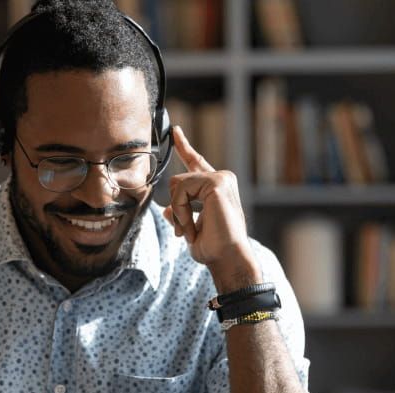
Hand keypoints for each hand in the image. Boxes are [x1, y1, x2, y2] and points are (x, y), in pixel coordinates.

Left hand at [163, 126, 260, 291]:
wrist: (227, 258)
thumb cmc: (214, 249)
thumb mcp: (190, 231)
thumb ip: (180, 215)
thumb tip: (167, 210)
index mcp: (215, 188)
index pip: (196, 162)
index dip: (184, 147)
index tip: (175, 131)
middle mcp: (221, 179)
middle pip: (177, 180)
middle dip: (175, 209)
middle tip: (185, 233)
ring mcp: (221, 178)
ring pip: (177, 185)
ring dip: (178, 213)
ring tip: (190, 231)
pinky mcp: (217, 182)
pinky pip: (182, 190)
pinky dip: (181, 211)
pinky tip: (191, 226)